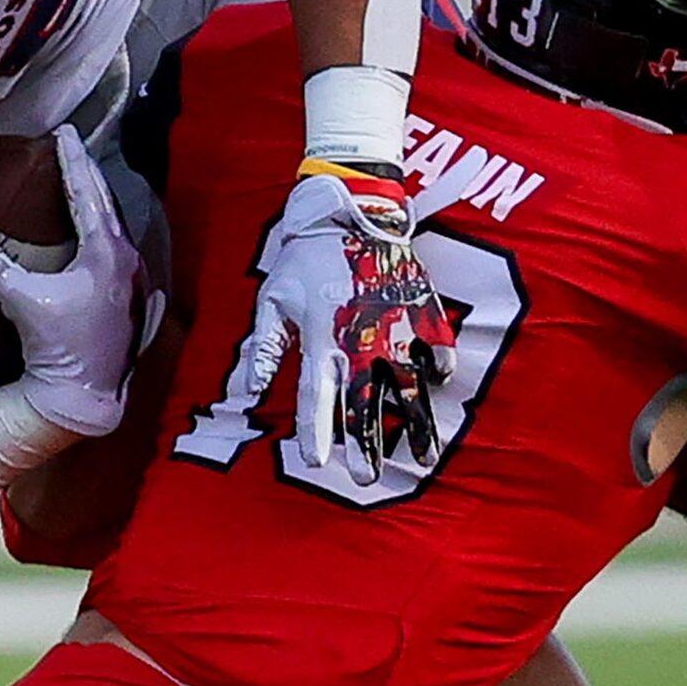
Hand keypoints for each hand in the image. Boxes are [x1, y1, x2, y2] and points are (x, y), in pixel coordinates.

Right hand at [0, 126, 151, 438]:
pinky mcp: (128, 301)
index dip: (73, 161)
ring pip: (115, 228)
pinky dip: (104, 233)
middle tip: (74, 148)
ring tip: (83, 185)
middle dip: (88, 175)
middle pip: (106, 204)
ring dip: (98, 204)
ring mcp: (131, 282)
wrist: (83, 394)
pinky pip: (117, 252)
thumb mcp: (21, 300)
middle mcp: (125, 261)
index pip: (86, 194)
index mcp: (105, 252)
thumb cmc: (59, 346)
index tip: (65, 134)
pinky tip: (98, 237)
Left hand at [242, 170, 457, 484]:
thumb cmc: (303, 254)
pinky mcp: (419, 307)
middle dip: (365, 445)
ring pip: (406, 385)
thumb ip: (263, 348)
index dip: (314, 432)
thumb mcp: (271, 299)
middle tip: (366, 479)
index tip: (317, 464)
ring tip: (423, 456)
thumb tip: (249, 392)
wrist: (350, 206)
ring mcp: (394, 323)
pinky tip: (436, 393)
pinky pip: (434, 347)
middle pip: (363, 402)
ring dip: (415, 424)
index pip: (314, 396)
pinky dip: (436, 371)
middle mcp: (357, 337)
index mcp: (319, 336)